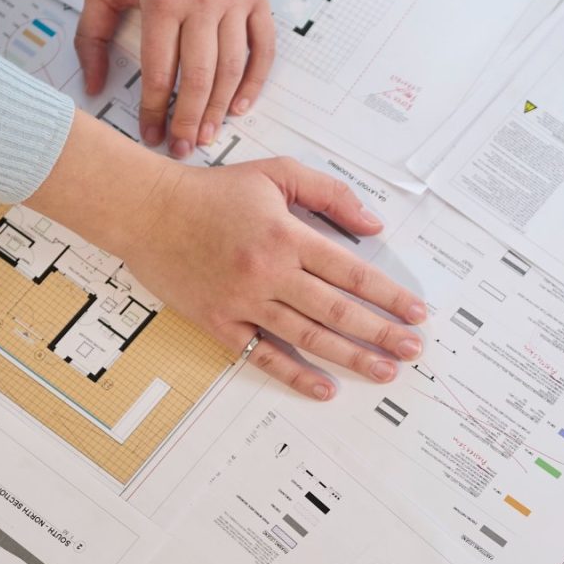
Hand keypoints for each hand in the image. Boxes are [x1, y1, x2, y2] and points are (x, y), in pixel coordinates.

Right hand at [30, 113, 424, 400]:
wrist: (146, 211)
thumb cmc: (213, 191)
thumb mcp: (276, 174)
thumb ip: (329, 193)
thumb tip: (373, 224)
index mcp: (285, 235)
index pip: (351, 271)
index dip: (388, 295)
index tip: (416, 312)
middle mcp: (268, 273)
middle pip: (337, 310)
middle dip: (381, 332)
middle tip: (414, 350)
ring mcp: (243, 302)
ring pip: (307, 337)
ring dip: (350, 357)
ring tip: (385, 372)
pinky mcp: (219, 323)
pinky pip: (263, 355)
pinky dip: (295, 374)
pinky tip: (324, 388)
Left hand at [77, 0, 275, 158]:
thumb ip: (90, 35)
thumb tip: (93, 84)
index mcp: (161, 1)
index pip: (160, 70)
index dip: (154, 110)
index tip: (151, 134)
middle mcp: (202, 3)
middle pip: (199, 77)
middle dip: (190, 119)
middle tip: (184, 148)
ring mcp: (234, 1)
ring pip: (232, 67)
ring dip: (220, 107)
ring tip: (208, 135)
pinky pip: (263, 48)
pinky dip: (254, 80)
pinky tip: (240, 104)